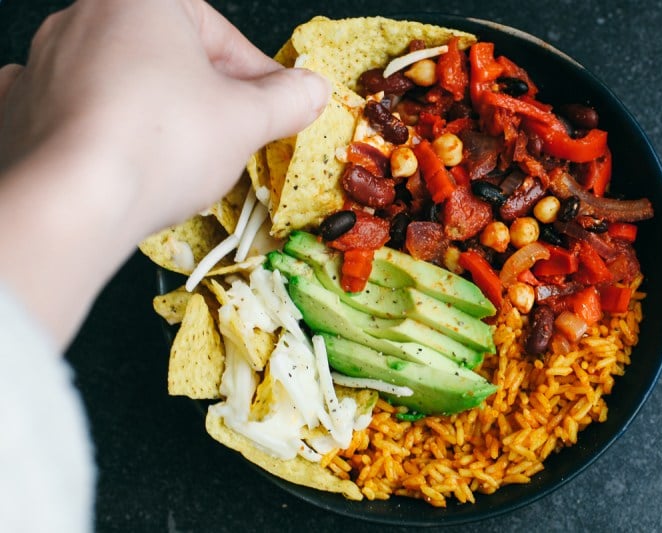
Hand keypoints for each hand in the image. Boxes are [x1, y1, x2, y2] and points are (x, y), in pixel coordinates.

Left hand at [0, 0, 330, 346]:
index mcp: (143, 0)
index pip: (222, 35)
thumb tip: (313, 89)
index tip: (277, 107)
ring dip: (158, 108)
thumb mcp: (247, 120)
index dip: (259, 76)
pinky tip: (115, 148)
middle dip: (208, 93)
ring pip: (122, 80)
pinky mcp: (19, 108)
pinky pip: (69, 106)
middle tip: (237, 134)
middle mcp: (84, 17)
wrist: (72, 204)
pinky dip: (96, 123)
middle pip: (170, 55)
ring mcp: (44, 62)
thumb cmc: (163, 144)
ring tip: (184, 155)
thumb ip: (287, 100)